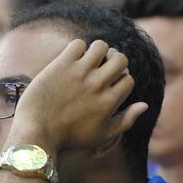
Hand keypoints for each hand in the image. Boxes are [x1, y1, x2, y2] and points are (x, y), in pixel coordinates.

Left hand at [10, 39, 146, 151]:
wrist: (37, 132)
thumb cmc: (70, 137)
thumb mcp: (102, 135)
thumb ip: (126, 120)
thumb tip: (145, 104)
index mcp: (110, 101)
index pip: (128, 78)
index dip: (121, 80)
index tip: (109, 84)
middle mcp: (98, 85)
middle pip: (120, 58)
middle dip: (114, 62)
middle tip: (102, 67)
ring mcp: (80, 73)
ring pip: (101, 46)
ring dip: (97, 51)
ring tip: (88, 60)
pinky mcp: (61, 64)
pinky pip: (78, 44)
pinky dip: (77, 49)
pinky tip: (71, 60)